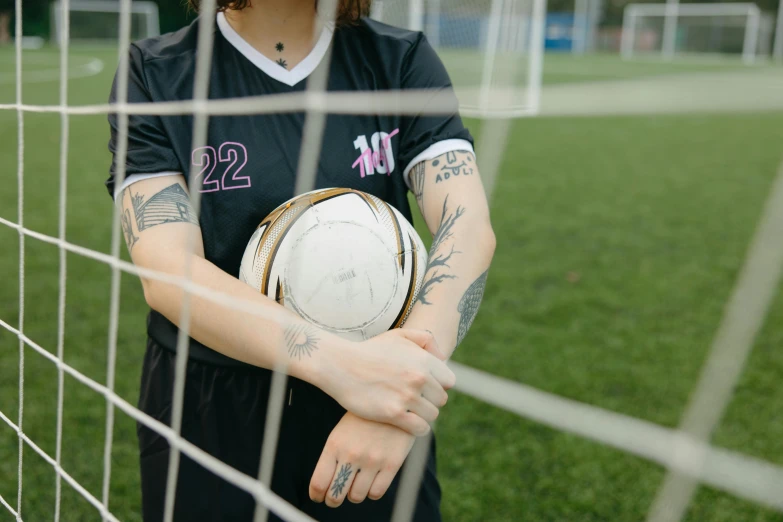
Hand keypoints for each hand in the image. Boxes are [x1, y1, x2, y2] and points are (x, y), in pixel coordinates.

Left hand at [309, 412, 415, 506]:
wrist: (394, 401)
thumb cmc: (365, 418)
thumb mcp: (342, 431)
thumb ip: (333, 456)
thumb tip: (325, 484)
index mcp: (335, 445)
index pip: (319, 483)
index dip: (317, 495)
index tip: (319, 496)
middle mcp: (352, 455)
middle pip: (335, 495)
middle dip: (333, 499)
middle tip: (336, 496)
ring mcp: (372, 460)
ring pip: (356, 497)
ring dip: (354, 495)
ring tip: (356, 485)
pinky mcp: (391, 464)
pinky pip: (376, 493)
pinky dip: (371, 492)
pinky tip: (371, 482)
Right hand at [321, 328, 454, 435]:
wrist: (340, 365)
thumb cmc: (369, 351)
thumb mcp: (398, 335)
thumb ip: (425, 339)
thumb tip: (442, 357)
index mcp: (423, 359)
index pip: (449, 380)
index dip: (437, 385)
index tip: (424, 388)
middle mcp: (419, 377)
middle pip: (441, 399)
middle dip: (429, 401)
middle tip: (413, 401)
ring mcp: (407, 396)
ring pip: (432, 415)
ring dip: (422, 415)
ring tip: (409, 412)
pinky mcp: (394, 413)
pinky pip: (420, 428)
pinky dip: (417, 429)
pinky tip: (406, 424)